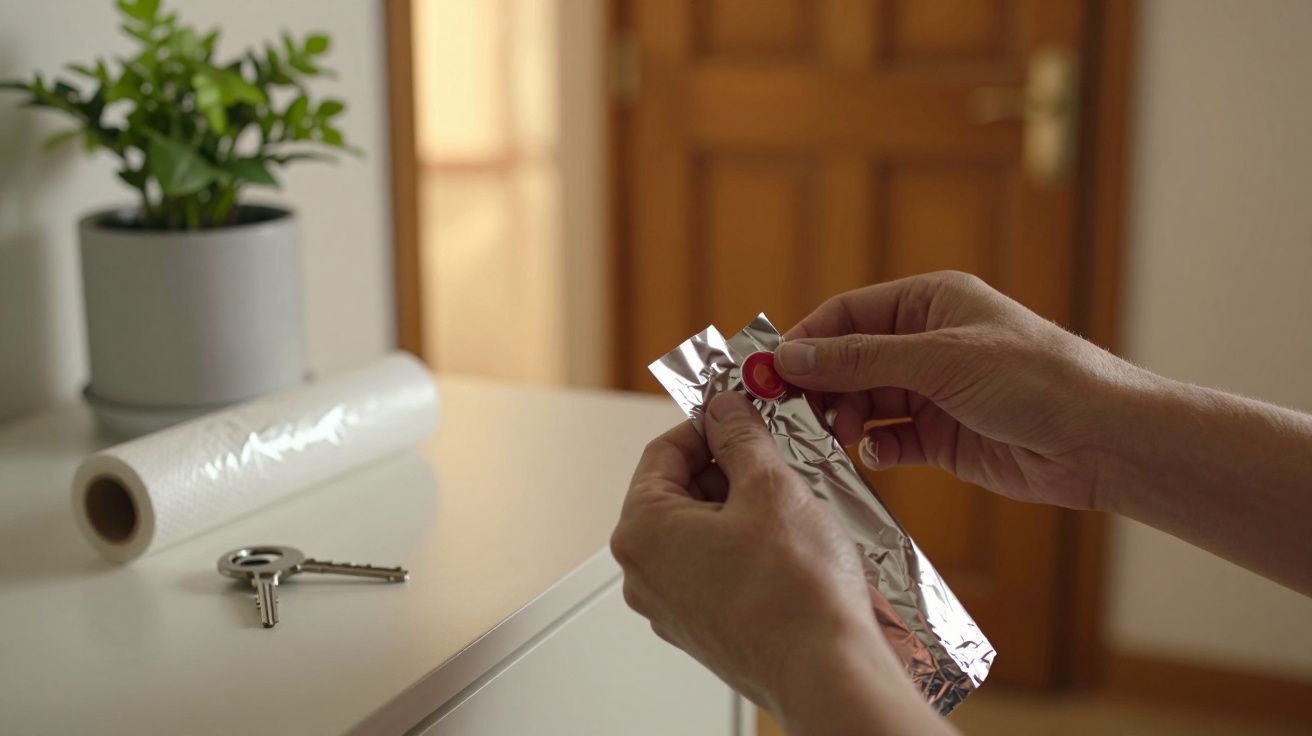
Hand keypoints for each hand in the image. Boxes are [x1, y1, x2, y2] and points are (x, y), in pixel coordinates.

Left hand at [612, 392, 949, 734]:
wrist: (826, 671)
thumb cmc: (795, 592)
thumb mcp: (770, 485)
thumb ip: (740, 436)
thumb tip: (725, 410)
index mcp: (642, 531)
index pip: (663, 452)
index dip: (707, 424)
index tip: (739, 415)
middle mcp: (643, 573)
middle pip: (677, 492)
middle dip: (726, 468)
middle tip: (772, 457)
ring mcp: (669, 606)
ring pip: (697, 531)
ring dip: (738, 508)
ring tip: (786, 503)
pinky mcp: (700, 628)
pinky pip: (712, 569)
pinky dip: (741, 547)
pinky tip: (784, 546)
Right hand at [775, 271, 1152, 510]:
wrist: (1099, 440)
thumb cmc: (1034, 378)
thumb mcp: (939, 359)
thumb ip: (860, 360)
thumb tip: (790, 356)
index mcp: (929, 302)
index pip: (847, 316)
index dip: (805, 342)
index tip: (769, 373)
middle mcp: (927, 342)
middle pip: (848, 361)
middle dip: (820, 387)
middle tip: (791, 415)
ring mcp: (934, 390)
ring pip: (864, 401)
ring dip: (844, 420)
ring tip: (835, 438)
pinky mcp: (942, 436)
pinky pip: (890, 438)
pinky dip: (876, 447)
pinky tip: (877, 455)